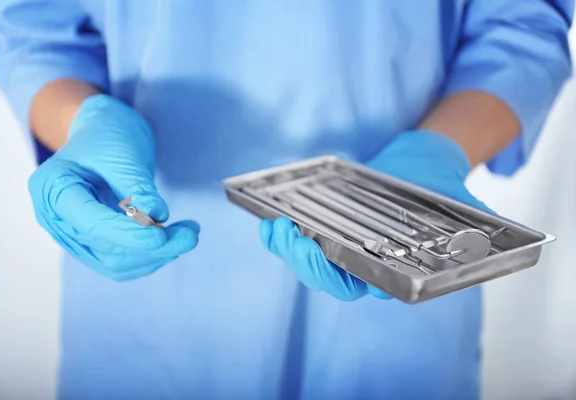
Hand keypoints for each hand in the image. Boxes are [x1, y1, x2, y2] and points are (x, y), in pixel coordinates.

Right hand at [28, 94, 199, 280]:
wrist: (103, 133)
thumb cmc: (109, 135)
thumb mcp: (122, 154)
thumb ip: (137, 188)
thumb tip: (157, 217)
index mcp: (51, 188)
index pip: (91, 223)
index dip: (127, 234)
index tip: (161, 236)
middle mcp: (55, 219)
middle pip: (105, 249)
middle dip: (152, 248)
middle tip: (192, 234)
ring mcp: (73, 235)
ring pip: (116, 263)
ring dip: (156, 256)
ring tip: (189, 234)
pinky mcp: (92, 244)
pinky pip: (121, 262)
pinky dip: (150, 257)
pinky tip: (174, 240)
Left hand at [260, 130, 492, 300]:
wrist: (421, 167)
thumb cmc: (440, 191)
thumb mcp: (463, 208)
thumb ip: (475, 225)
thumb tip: (486, 234)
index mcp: (398, 270)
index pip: (370, 285)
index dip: (346, 277)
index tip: (331, 259)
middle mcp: (368, 265)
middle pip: (332, 279)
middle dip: (308, 264)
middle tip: (294, 237)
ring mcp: (344, 249)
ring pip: (311, 264)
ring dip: (289, 251)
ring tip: (278, 228)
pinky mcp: (326, 231)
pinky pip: (299, 242)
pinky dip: (281, 238)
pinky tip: (269, 223)